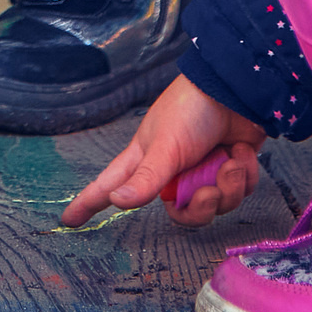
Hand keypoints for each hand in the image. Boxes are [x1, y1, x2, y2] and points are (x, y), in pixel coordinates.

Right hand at [60, 73, 267, 227]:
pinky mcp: (230, 169)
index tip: (68, 221)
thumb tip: (116, 201)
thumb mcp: (165, 145)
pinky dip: (243, 175)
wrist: (237, 90)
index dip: (89, 203)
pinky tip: (241, 153)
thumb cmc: (191, 109)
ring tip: (229, 160)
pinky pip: (237, 192)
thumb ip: (145, 179)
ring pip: (214, 205)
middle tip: (207, 189)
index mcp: (146, 161)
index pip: (110, 186)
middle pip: (180, 212)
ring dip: (226, 185)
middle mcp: (172, 170)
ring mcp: (203, 170)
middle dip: (199, 205)